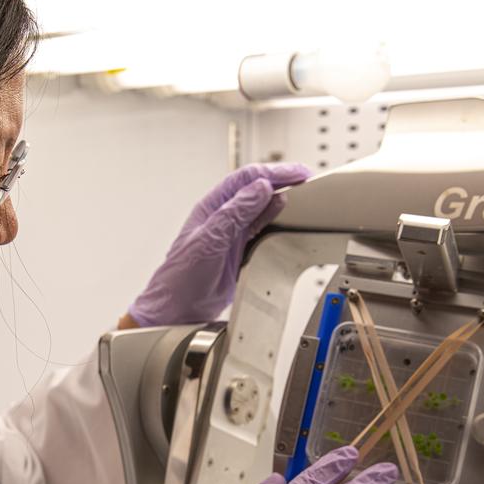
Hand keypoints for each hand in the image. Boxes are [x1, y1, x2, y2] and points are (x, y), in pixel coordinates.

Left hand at [127, 162, 310, 325]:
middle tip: (305, 178)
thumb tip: (260, 188)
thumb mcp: (210, 240)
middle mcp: (222, 217)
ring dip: (281, 199)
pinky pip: (262, 229)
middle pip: (256, 189)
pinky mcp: (239, 251)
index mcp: (211, 208)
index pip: (245, 179)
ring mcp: (232, 234)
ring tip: (302, 193)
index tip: (296, 173)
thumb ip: (235, 213)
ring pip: (261, 208)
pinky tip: (287, 217)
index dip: (273, 172)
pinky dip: (277, 221)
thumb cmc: (180, 278)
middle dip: (281, 180)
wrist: (177, 310)